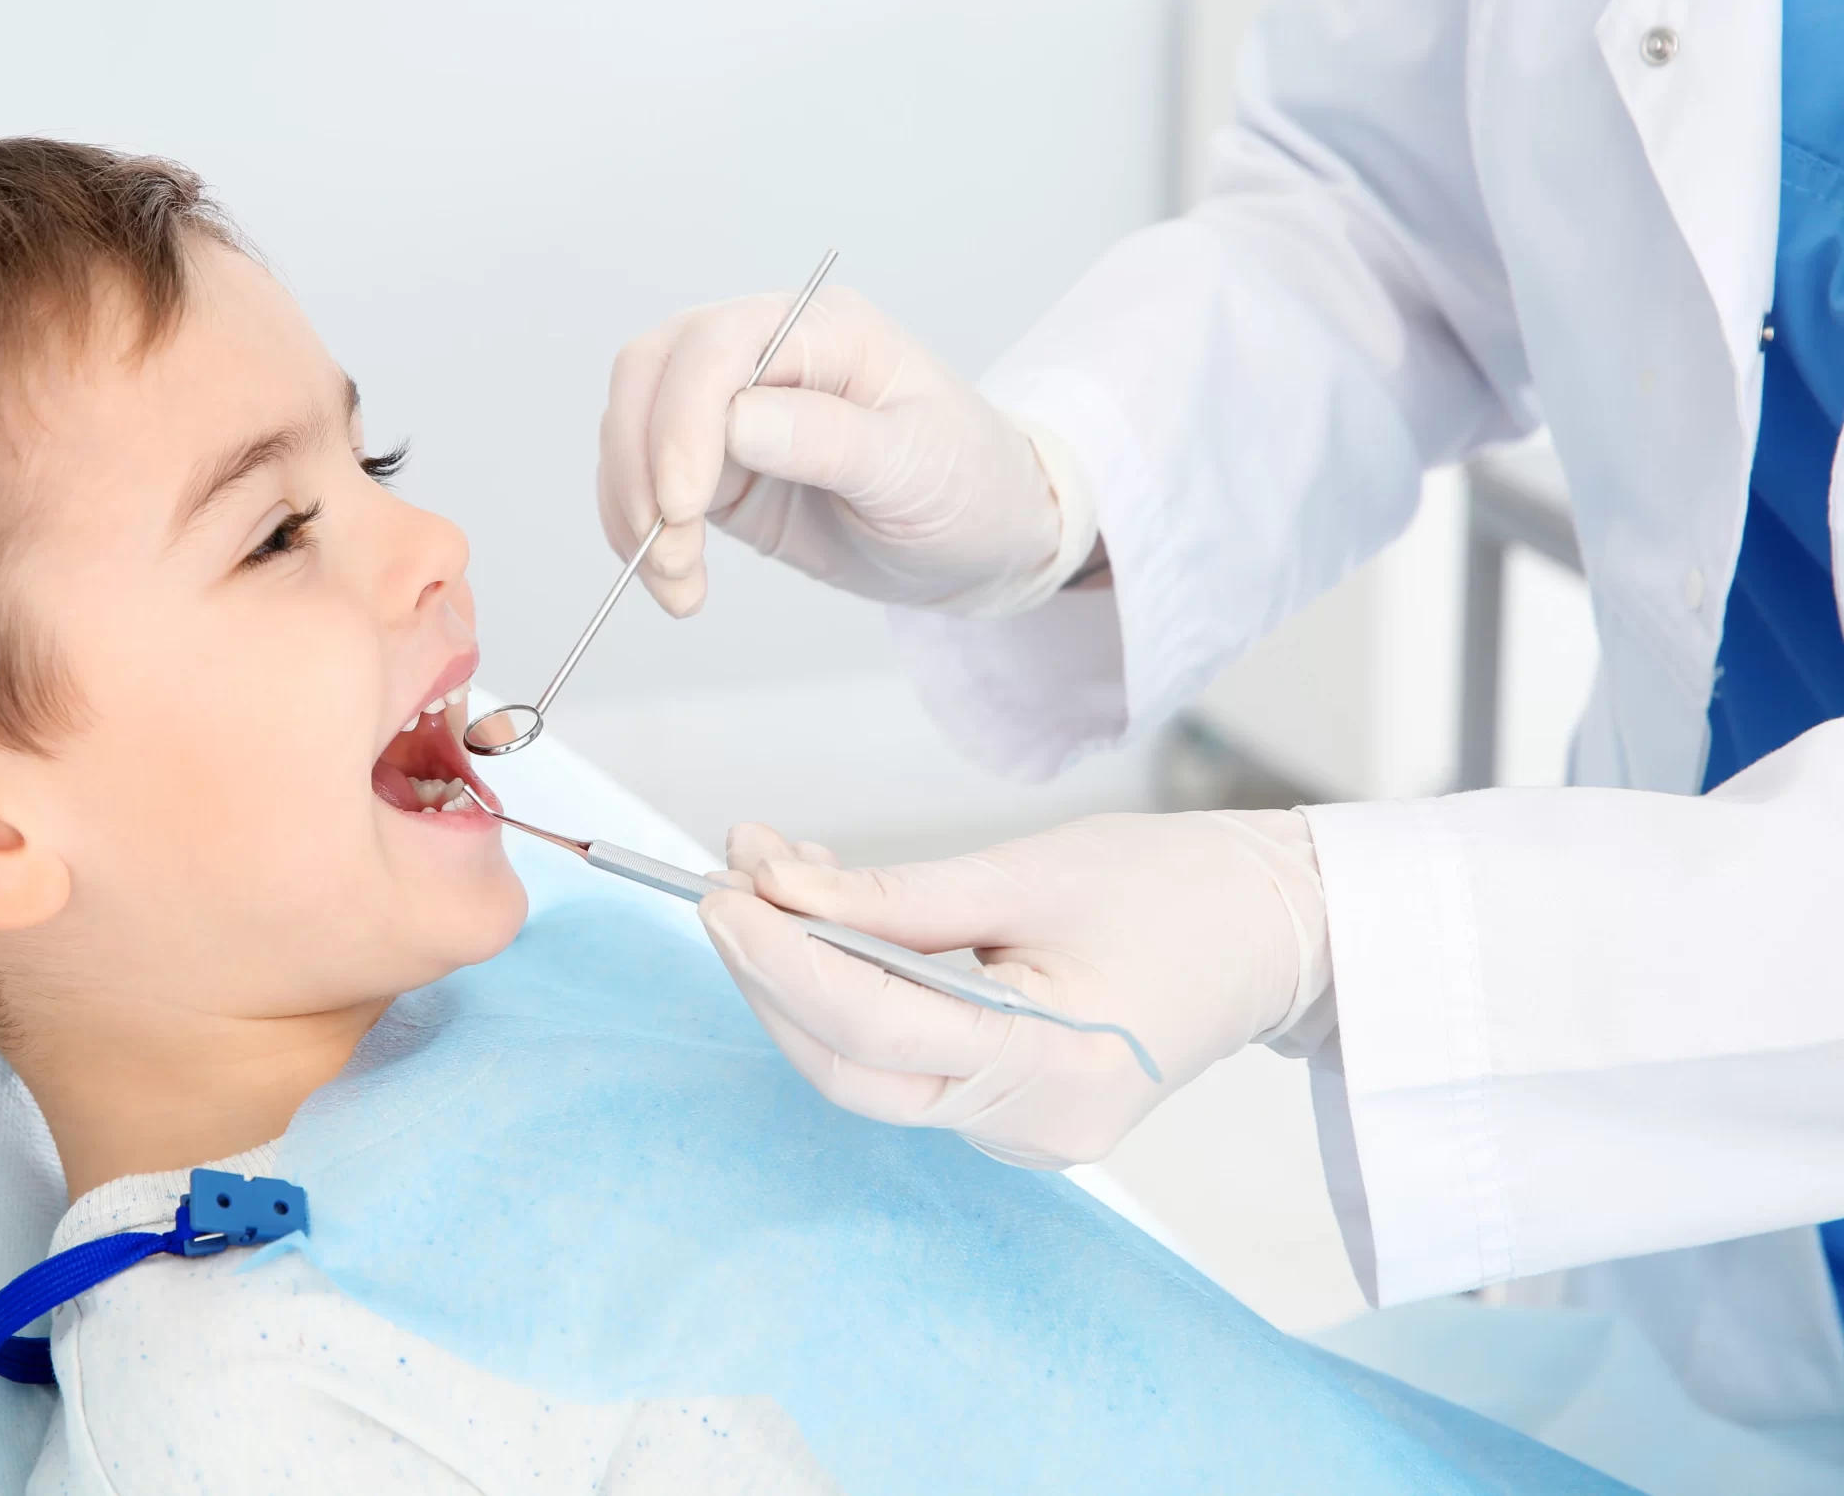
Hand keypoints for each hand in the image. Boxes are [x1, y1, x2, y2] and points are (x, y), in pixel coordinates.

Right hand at [598, 284, 1087, 616]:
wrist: (979, 538)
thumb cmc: (968, 484)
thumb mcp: (916, 465)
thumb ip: (827, 438)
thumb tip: (735, 421)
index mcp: (822, 329)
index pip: (718, 344)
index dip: (683, 418)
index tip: (682, 503)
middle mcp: (767, 354)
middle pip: (652, 371)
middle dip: (640, 461)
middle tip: (667, 545)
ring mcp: (731, 408)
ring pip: (633, 428)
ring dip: (634, 508)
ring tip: (679, 583)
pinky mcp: (716, 465)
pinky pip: (645, 483)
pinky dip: (639, 532)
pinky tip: (676, 580)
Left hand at [697, 812, 1329, 1167]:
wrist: (1282, 929)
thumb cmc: (1181, 888)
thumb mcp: (1029, 870)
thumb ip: (894, 895)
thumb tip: (775, 889)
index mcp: (1056, 1070)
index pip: (871, 1027)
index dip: (779, 959)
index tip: (722, 890)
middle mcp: (1037, 1127)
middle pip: (851, 1068)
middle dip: (772, 974)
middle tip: (726, 880)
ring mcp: (1027, 1134)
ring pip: (868, 1070)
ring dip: (805, 977)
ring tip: (773, 876)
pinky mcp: (1016, 1113)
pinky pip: (907, 1062)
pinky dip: (857, 993)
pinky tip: (832, 922)